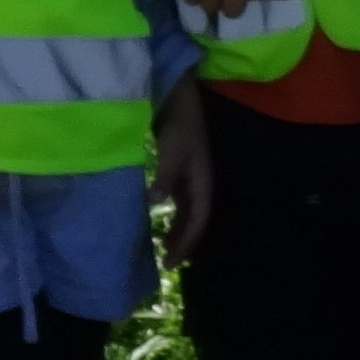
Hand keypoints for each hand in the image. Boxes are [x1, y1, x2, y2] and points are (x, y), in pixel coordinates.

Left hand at [153, 80, 213, 253]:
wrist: (180, 96)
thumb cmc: (178, 123)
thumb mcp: (171, 150)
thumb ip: (164, 177)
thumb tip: (155, 203)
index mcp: (203, 181)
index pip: (198, 221)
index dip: (186, 243)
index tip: (170, 262)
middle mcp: (200, 182)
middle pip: (196, 220)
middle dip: (184, 242)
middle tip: (167, 262)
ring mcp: (191, 176)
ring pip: (188, 211)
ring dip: (178, 229)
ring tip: (163, 246)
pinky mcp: (181, 169)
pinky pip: (179, 199)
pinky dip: (172, 213)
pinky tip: (159, 216)